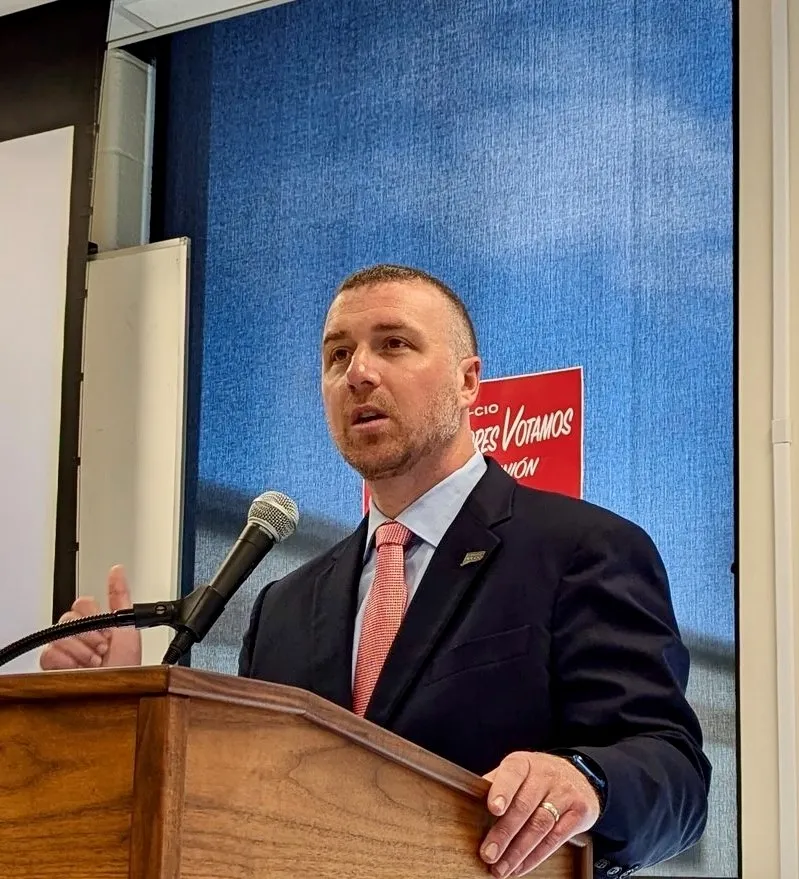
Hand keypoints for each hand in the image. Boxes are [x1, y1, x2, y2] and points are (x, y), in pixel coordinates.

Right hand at [40, 565, 141, 669]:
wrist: (118, 692)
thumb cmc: (128, 666)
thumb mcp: (129, 628)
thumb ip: (121, 597)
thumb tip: (117, 570)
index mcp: (98, 624)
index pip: (84, 602)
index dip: (96, 616)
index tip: (108, 631)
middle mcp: (80, 636)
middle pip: (70, 616)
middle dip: (91, 635)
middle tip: (103, 649)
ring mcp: (65, 650)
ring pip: (60, 633)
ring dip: (82, 650)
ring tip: (95, 662)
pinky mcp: (52, 666)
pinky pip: (48, 653)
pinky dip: (67, 662)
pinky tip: (80, 668)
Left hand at [479, 752, 599, 876]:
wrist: (578, 777)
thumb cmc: (537, 777)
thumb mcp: (518, 772)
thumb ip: (496, 784)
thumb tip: (469, 801)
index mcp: (524, 763)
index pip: (512, 773)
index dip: (502, 790)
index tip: (493, 808)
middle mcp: (546, 774)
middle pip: (524, 805)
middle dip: (504, 833)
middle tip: (489, 854)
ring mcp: (565, 792)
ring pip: (540, 825)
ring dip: (518, 851)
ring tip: (501, 868)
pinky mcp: (580, 811)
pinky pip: (556, 838)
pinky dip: (536, 856)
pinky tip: (521, 866)